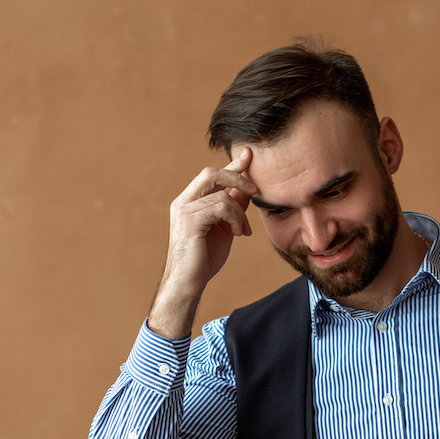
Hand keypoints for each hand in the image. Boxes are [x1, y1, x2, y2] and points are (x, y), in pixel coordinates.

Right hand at [148, 150, 257, 337]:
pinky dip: (235, 218)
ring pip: (222, 195)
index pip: (212, 176)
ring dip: (240, 212)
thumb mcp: (225, 228)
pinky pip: (221, 207)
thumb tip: (247, 190)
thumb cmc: (205, 258)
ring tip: (242, 231)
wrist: (189, 283)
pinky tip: (238, 233)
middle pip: (211, 173)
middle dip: (237, 177)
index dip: (231, 165)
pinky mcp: (189, 221)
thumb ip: (233, 208)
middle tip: (256, 190)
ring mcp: (184, 210)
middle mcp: (184, 202)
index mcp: (190, 201)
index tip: (249, 155)